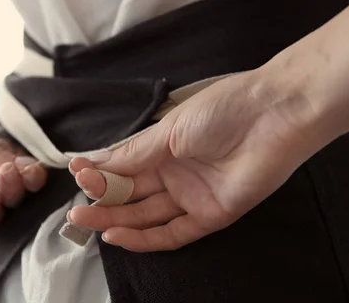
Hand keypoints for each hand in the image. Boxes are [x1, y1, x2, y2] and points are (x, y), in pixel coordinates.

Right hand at [67, 70, 323, 251]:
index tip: (75, 174)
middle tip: (75, 210)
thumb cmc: (220, 111)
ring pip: (146, 216)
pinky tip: (118, 235)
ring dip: (115, 221)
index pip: (123, 167)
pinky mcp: (211, 215)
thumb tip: (94, 163)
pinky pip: (174, 233)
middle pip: (131, 194)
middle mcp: (174, 173)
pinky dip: (145, 238)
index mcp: (162, 148)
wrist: (273, 114)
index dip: (99, 174)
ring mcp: (191, 195)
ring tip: (84, 221)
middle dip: (101, 202)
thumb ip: (133, 154)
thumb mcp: (168, 130)